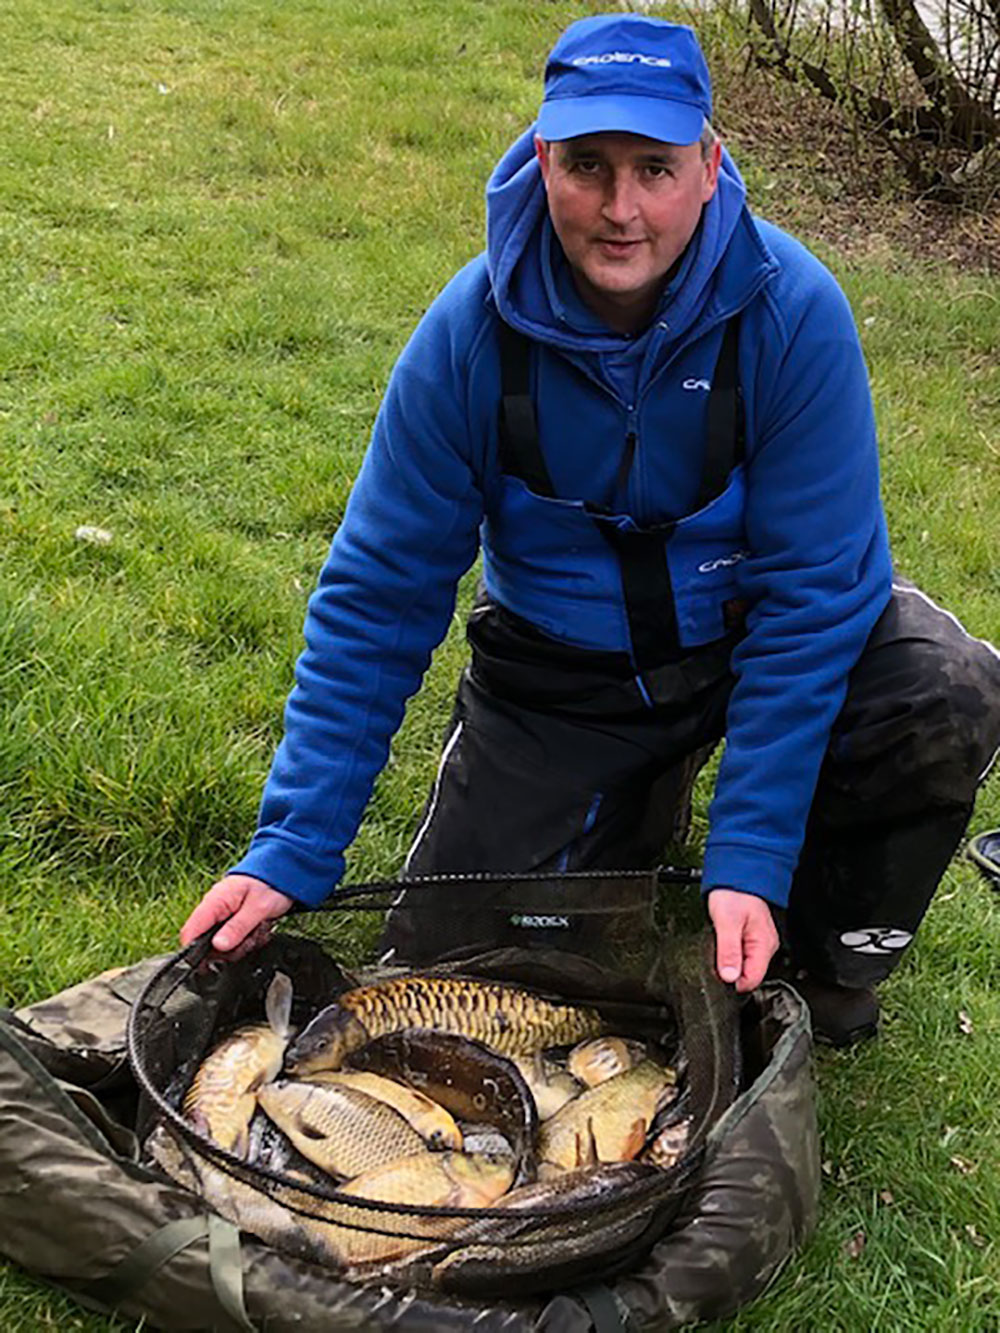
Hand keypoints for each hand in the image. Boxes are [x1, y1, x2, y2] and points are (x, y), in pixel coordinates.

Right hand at [179, 874, 294, 954]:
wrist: (281, 872)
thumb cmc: (270, 884)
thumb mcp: (257, 908)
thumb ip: (237, 927)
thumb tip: (217, 946)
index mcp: (214, 902)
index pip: (191, 931)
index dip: (195, 952)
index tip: (212, 963)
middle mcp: (214, 909)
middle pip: (208, 944)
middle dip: (232, 949)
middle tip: (251, 938)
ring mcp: (222, 915)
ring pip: (224, 945)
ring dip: (243, 944)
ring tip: (259, 930)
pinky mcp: (231, 921)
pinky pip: (235, 940)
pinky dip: (248, 939)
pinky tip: (259, 930)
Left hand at [706, 887, 778, 992]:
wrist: (737, 873)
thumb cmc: (734, 893)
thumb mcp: (727, 922)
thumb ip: (729, 951)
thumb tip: (729, 977)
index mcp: (764, 945)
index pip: (752, 980)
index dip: (733, 982)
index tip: (718, 973)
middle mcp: (765, 946)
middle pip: (748, 975)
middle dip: (730, 971)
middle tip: (715, 953)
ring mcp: (758, 942)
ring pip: (743, 965)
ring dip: (728, 961)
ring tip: (718, 944)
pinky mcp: (749, 937)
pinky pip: (740, 954)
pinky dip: (729, 952)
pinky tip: (721, 941)